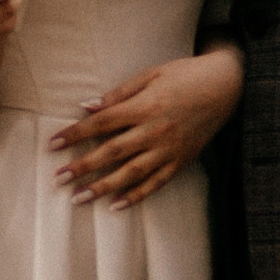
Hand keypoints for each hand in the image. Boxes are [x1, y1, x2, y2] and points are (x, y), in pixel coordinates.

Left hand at [50, 44, 242, 205]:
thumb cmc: (184, 75)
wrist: (226, 86)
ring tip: (78, 198)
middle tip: (58, 179)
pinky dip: (136, 196)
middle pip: (112, 152)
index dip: (75, 134)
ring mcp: (169, 149)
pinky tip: (115, 206)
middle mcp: (155, 131)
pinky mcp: (181, 161)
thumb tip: (86, 107)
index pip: (102, 123)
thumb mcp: (150, 74)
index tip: (53, 144)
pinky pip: (156, 183)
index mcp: (145, 106)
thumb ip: (118, 94)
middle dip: (82, 167)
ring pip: (131, 173)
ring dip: (103, 187)